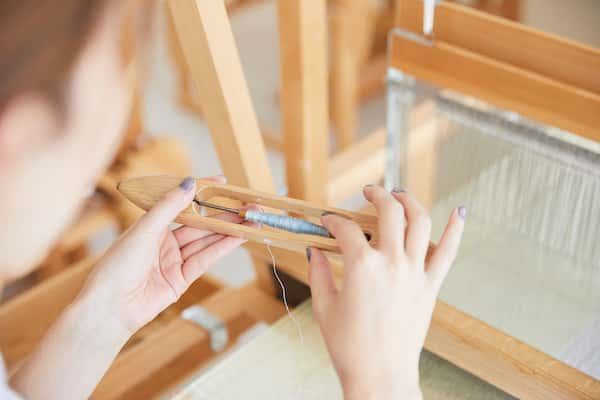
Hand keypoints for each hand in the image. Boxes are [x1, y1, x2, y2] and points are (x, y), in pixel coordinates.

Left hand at [80, 176, 250, 333]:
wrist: (109, 308)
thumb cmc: (116, 266)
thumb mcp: (143, 230)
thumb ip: (169, 207)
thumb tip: (189, 184)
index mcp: (151, 225)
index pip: (181, 203)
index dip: (202, 192)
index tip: (222, 183)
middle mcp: (164, 241)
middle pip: (199, 224)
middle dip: (224, 214)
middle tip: (246, 206)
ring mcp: (174, 260)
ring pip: (206, 241)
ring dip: (228, 231)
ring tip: (250, 221)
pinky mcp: (181, 279)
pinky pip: (205, 260)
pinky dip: (222, 248)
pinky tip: (238, 238)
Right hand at [308, 186, 464, 399]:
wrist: (380, 376)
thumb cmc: (349, 346)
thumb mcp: (325, 307)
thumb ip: (319, 273)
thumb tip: (314, 250)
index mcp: (362, 266)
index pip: (345, 229)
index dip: (333, 221)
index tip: (327, 222)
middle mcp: (392, 262)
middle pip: (388, 212)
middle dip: (376, 195)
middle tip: (368, 192)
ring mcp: (415, 272)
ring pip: (419, 222)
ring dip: (410, 202)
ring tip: (400, 195)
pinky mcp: (430, 286)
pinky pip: (448, 252)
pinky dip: (456, 229)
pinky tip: (460, 211)